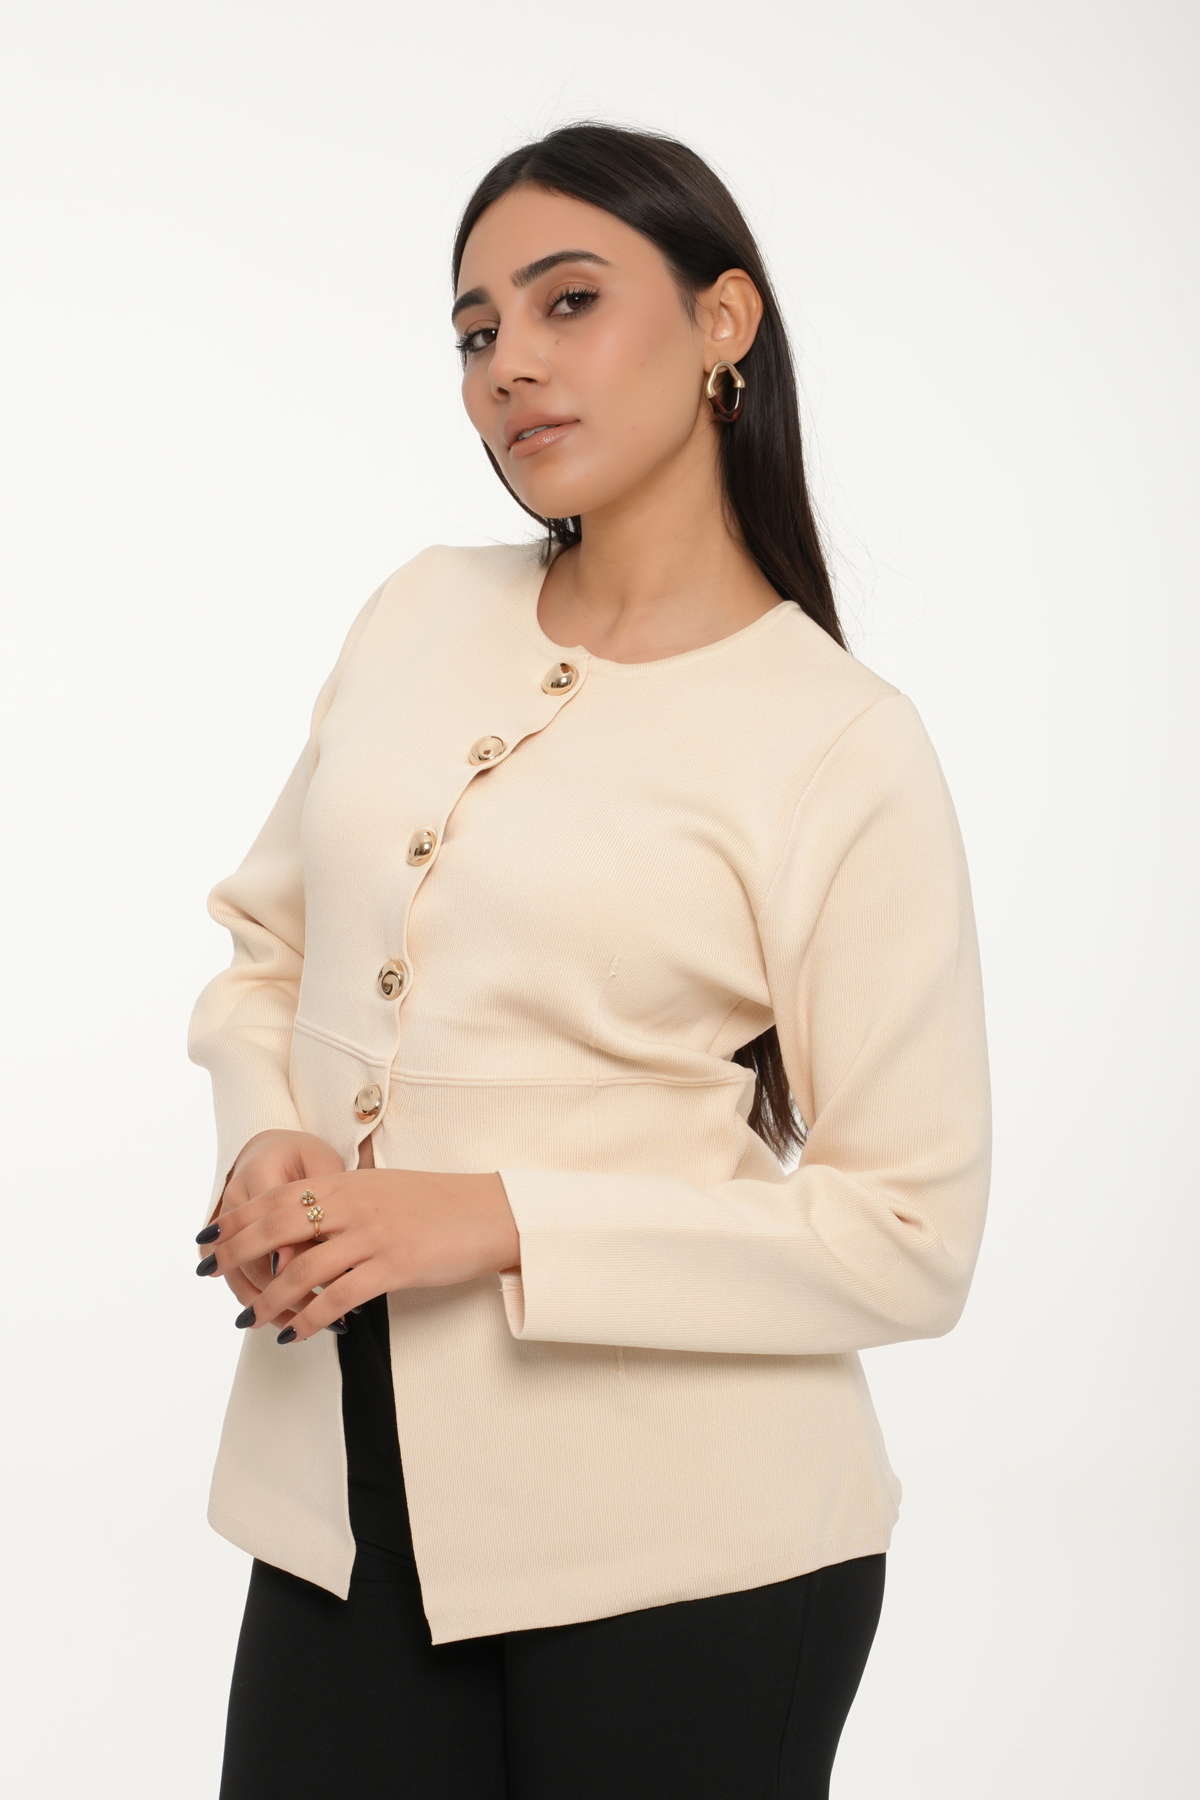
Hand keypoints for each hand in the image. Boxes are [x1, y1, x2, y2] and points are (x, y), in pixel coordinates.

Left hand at [197, 1167, 519, 1341]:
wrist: (489, 1212)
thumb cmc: (438, 1204)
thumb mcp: (382, 1191)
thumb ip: (342, 1204)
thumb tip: (302, 1229)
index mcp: (346, 1183)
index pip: (276, 1196)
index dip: (236, 1216)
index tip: (208, 1235)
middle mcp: (352, 1204)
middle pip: (276, 1226)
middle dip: (236, 1252)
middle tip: (210, 1273)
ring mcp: (371, 1234)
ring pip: (301, 1269)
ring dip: (268, 1298)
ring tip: (247, 1319)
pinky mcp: (393, 1265)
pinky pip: (337, 1297)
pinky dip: (309, 1319)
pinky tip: (293, 1334)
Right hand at [198, 1129, 344, 1317]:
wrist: (275, 1149)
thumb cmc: (308, 1159)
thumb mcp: (323, 1169)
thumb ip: (312, 1210)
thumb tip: (284, 1267)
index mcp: (262, 1171)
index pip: (273, 1227)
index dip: (294, 1261)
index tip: (327, 1288)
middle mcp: (235, 1197)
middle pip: (252, 1259)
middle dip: (285, 1294)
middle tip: (320, 1315)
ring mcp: (226, 1221)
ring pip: (240, 1276)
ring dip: (272, 1305)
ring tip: (306, 1325)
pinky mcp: (224, 1241)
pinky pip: (238, 1277)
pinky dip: (264, 1301)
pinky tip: (290, 1318)